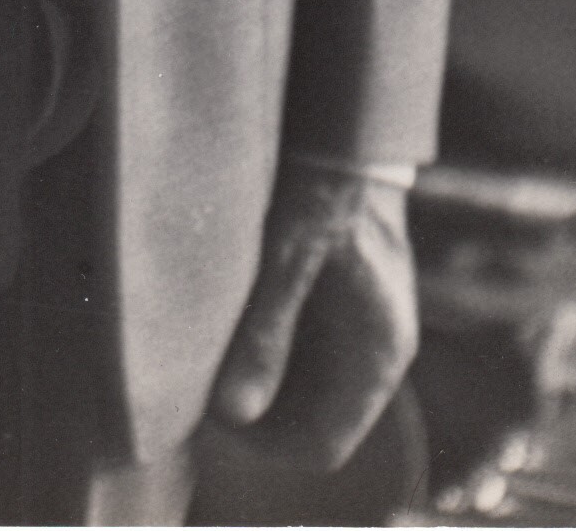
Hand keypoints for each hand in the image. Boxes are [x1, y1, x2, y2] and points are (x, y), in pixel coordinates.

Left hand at [208, 163, 418, 471]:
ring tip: (206, 346)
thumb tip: (233, 412)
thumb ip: (263, 334)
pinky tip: (228, 314)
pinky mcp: (348, 300)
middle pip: (312, 418)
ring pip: (306, 384)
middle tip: (197, 377)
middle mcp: (378, 351)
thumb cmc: (320, 189)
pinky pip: (305, 347)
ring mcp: (365, 326)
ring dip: (260, 375)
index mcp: (376, 354)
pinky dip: (268, 343)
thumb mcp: (284, 258)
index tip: (208, 414)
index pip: (322, 445)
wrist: (347, 129)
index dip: (263, 445)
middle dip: (256, 409)